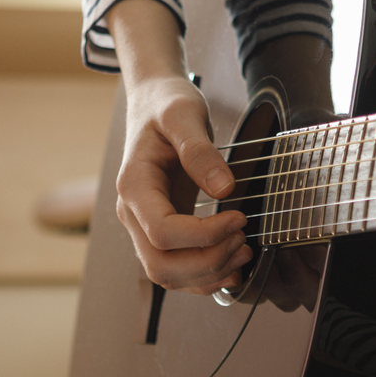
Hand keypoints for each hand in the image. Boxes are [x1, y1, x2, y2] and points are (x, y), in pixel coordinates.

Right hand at [114, 73, 251, 293]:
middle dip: (207, 262)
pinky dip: (204, 275)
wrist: (153, 101)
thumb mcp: (184, 114)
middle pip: (160, 265)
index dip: (204, 235)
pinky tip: (232, 262)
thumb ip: (200, 152)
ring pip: (167, 275)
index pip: (163, 232)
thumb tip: (224, 188)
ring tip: (243, 251)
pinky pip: (176, 268)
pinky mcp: (161, 229)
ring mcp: (143, 224)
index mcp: (133, 185)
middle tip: (242, 240)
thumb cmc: (165, 104)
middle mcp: (132, 212)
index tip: (238, 218)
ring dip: (207, 273)